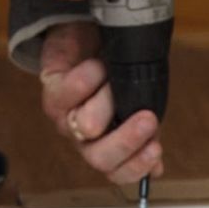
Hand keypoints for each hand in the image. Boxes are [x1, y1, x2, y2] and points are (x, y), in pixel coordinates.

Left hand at [38, 21, 164, 184]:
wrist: (90, 34)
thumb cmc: (117, 70)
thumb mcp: (139, 100)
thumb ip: (148, 130)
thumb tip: (157, 168)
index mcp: (109, 142)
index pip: (118, 173)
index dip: (136, 166)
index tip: (156, 148)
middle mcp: (84, 137)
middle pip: (99, 159)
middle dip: (126, 140)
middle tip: (148, 118)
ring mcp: (65, 117)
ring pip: (87, 126)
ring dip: (110, 98)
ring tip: (118, 76)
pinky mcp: (51, 90)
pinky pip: (71, 91)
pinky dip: (91, 75)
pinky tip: (99, 63)